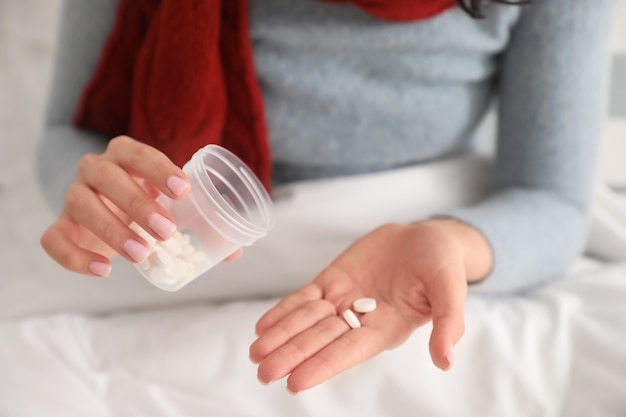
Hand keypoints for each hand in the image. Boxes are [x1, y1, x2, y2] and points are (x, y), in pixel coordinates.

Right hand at [40, 136, 190, 276]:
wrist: (110, 215)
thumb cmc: (149, 203)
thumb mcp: (174, 205)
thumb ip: (202, 222)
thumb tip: (234, 253)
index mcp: (125, 154)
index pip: (138, 153)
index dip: (160, 169)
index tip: (183, 190)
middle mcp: (94, 169)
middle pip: (108, 177)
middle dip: (138, 203)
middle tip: (166, 230)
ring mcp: (73, 196)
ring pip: (81, 204)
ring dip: (112, 229)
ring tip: (141, 253)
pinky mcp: (61, 226)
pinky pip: (54, 239)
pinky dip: (75, 257)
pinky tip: (103, 270)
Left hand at [249, 220, 491, 393]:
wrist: (426, 237)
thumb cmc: (443, 264)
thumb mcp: (451, 289)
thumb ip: (447, 323)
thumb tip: (447, 361)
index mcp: (386, 328)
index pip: (349, 352)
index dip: (322, 366)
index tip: (295, 382)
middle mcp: (360, 319)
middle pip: (320, 340)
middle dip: (292, 355)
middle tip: (263, 372)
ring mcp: (344, 300)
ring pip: (306, 321)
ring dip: (281, 336)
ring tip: (255, 353)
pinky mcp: (333, 281)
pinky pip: (304, 298)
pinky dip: (284, 311)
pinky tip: (263, 325)